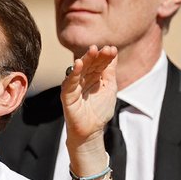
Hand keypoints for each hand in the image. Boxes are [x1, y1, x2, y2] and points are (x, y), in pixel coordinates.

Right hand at [60, 45, 119, 166]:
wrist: (92, 130)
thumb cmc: (100, 111)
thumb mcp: (110, 87)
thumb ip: (110, 70)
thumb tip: (113, 50)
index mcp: (93, 77)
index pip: (99, 63)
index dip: (105, 56)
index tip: (112, 50)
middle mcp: (83, 79)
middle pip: (89, 64)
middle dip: (95, 55)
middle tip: (101, 48)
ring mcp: (74, 86)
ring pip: (79, 70)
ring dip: (85, 60)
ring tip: (92, 51)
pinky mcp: (67, 95)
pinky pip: (69, 82)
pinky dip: (73, 73)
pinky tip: (78, 64)